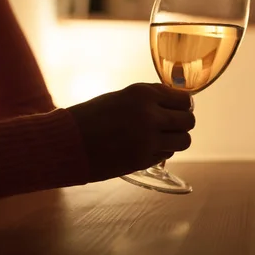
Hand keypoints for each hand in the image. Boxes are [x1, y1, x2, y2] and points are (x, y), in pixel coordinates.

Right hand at [67, 83, 194, 181]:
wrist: (66, 142)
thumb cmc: (92, 116)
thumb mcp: (123, 97)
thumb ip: (152, 98)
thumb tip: (181, 103)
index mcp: (143, 94)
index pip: (184, 99)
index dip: (183, 105)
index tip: (177, 109)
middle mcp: (149, 115)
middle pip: (189, 120)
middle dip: (182, 123)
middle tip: (171, 125)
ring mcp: (148, 139)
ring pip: (184, 140)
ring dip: (176, 139)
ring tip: (160, 137)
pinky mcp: (143, 159)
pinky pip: (167, 154)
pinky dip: (162, 151)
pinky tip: (146, 147)